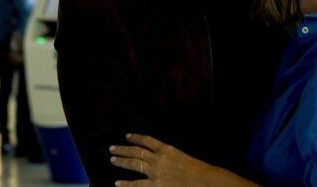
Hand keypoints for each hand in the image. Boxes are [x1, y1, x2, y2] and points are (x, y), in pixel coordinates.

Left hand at [109, 134, 257, 186]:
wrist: (204, 181)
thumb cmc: (200, 171)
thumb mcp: (184, 158)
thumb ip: (171, 157)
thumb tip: (161, 157)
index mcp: (167, 149)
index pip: (147, 141)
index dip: (136, 138)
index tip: (128, 136)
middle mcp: (158, 159)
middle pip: (136, 151)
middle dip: (123, 149)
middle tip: (112, 148)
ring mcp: (155, 172)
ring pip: (134, 163)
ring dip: (121, 161)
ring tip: (112, 159)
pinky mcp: (155, 185)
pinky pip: (137, 184)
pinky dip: (126, 184)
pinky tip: (117, 183)